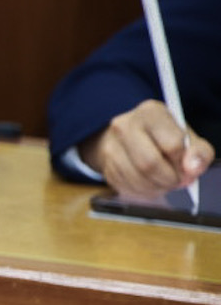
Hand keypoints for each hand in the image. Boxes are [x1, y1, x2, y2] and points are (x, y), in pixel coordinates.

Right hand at [76, 99, 212, 198]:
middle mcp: (125, 125)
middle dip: (169, 179)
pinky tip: (150, 183)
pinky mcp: (105, 166)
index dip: (183, 162)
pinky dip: (144, 191)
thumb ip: (199, 152)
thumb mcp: (188, 138)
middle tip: (176, 181)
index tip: (186, 166)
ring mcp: (110, 146)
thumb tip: (191, 169)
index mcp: (150, 113)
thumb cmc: (165, 137)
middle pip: (149, 163)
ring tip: (164, 182)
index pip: (172, 144)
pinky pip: (127, 187)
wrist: (132, 138)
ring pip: (138, 179)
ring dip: (157, 188)